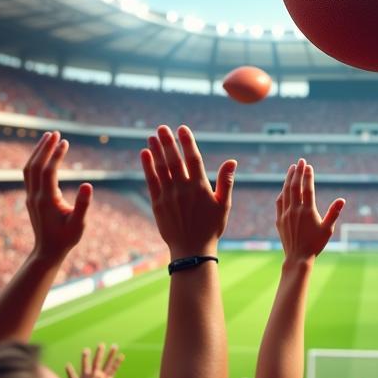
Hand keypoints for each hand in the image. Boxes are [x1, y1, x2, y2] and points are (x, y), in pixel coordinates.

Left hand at [23, 131, 92, 262]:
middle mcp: (35, 196)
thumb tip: (88, 184)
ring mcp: (31, 196)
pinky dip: (35, 161)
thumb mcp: (79, 224)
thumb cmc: (66, 238)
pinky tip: (44, 155)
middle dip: (44, 148)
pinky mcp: (32, 198)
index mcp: (46, 200)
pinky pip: (29, 174)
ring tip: (48, 137)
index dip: (56, 155)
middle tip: (55, 132)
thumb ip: (83, 204)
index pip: (48, 171)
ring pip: (29, 169)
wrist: (47, 251)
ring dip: (37, 152)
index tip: (65, 141)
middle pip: (35, 166)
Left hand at [141, 125, 235, 258]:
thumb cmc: (211, 227)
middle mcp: (183, 188)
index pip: (193, 158)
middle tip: (162, 128)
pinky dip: (147, 166)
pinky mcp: (158, 203)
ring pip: (161, 168)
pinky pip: (151, 181)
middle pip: (174, 159)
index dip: (187, 142)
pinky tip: (144, 154)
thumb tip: (232, 161)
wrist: (192, 250)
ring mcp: (168, 195)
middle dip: (168, 142)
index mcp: (200, 187)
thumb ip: (226, 181)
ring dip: (156, 150)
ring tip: (152, 136)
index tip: (182, 128)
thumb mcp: (223, 204)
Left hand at [275, 159, 344, 262]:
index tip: (309, 166)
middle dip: (297, 172)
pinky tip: (285, 187)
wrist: (298, 258)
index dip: (308, 176)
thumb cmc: (315, 244)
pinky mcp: (279, 220)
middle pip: (295, 186)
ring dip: (289, 179)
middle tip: (300, 161)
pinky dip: (282, 192)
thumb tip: (342, 200)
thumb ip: (334, 213)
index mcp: (307, 211)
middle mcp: (295, 210)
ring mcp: (285, 214)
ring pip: (286, 192)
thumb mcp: (328, 229)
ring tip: (291, 168)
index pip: (307, 188)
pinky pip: (279, 202)